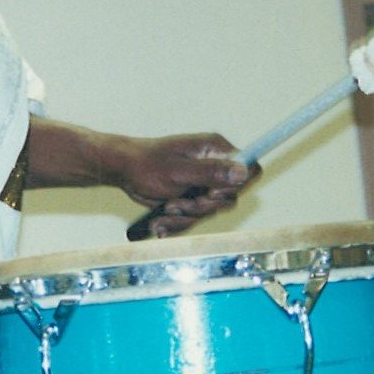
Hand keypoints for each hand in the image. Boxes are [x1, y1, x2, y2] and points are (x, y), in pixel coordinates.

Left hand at [113, 134, 256, 238]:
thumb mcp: (179, 171)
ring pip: (210, 212)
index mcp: (215, 150)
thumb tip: (243, 172)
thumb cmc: (146, 164)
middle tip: (178, 203)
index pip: (249, 169)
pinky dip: (178, 223)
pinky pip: (196, 219)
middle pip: (229, 198)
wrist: (124, 172)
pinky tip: (161, 221)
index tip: (211, 192)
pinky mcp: (194, 198)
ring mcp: (204, 184)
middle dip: (201, 206)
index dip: (236, 187)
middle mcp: (214, 166)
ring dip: (186, 217)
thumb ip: (211, 172)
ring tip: (165, 210)